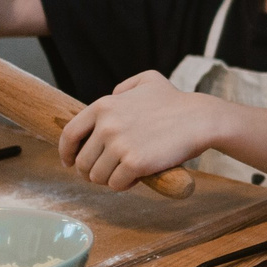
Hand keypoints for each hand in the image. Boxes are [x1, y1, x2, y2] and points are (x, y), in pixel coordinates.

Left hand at [56, 71, 222, 190]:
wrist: (199, 118)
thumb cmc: (176, 101)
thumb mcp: (146, 81)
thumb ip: (123, 88)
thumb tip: (112, 98)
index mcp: (103, 106)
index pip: (69, 134)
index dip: (66, 153)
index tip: (70, 162)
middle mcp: (106, 125)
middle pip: (83, 162)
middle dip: (92, 171)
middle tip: (107, 172)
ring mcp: (119, 145)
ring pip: (97, 176)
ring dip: (109, 179)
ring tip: (124, 174)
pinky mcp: (134, 163)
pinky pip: (116, 184)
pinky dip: (125, 185)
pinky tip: (137, 177)